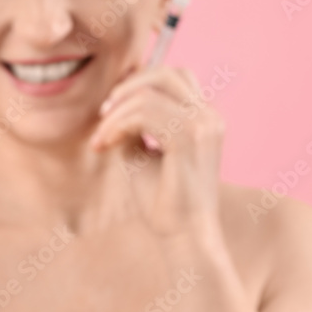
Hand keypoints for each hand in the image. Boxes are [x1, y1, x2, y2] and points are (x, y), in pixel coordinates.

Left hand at [89, 64, 225, 240]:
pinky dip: (118, 125)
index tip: (111, 112)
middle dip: (127, 88)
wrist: (183, 237)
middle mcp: (209, 117)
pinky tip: (107, 144)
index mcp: (205, 118)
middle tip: (103, 116)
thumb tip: (114, 102)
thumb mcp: (143, 154)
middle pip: (166, 73)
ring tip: (102, 140)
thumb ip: (134, 125)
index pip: (174, 77)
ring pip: (148, 94)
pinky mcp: (188, 139)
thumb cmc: (163, 201)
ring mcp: (202, 126)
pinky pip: (144, 114)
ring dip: (115, 114)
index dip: (138, 84)